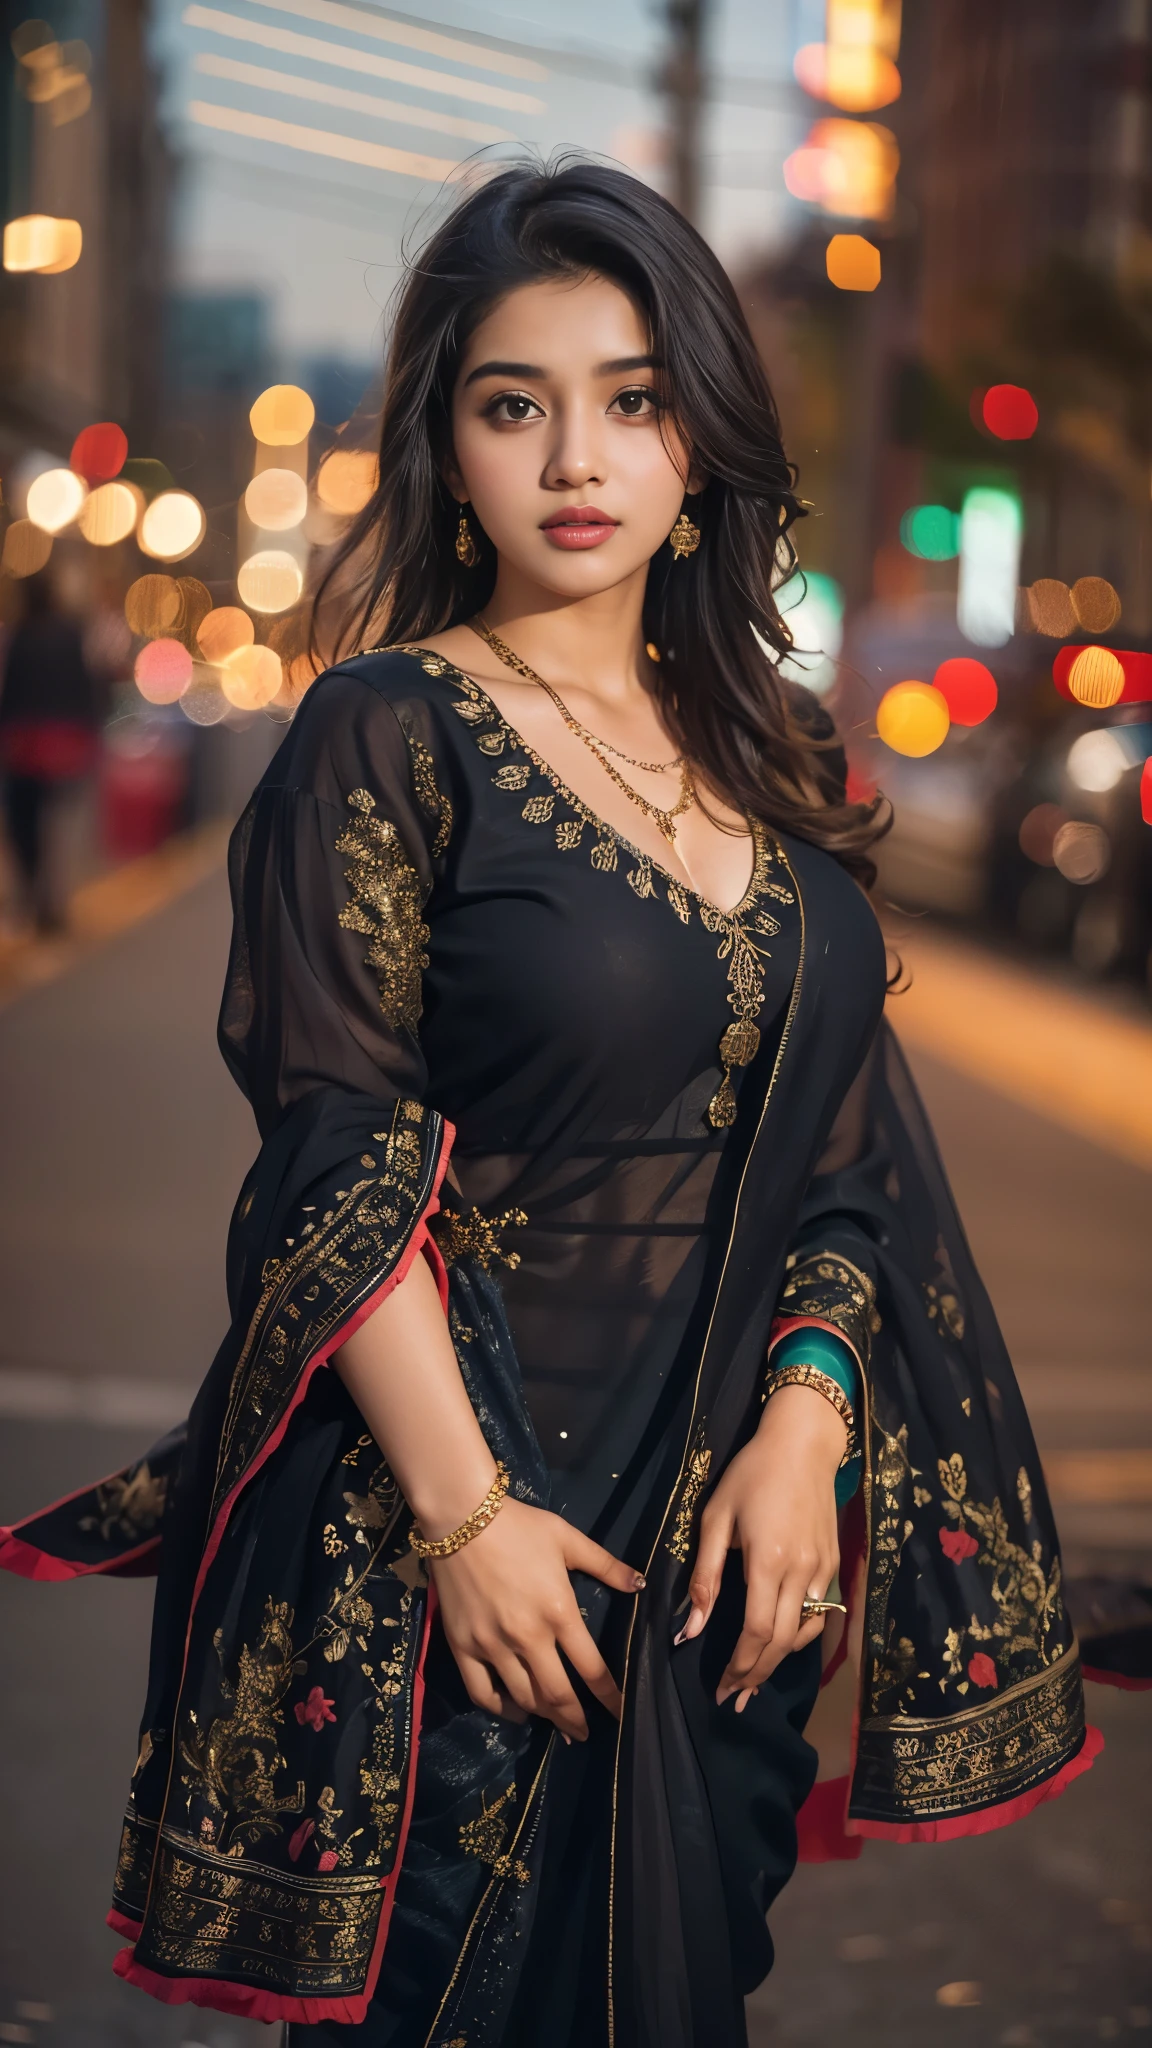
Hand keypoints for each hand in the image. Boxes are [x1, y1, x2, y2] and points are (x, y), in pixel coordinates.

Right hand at [430, 1497, 643, 1740]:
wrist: (462, 1516)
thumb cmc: (519, 1527)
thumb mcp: (568, 1539)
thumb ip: (606, 1565)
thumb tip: (641, 1584)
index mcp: (559, 1613)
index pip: (592, 1669)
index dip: (609, 1697)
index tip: (620, 1714)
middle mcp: (528, 1638)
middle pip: (558, 1695)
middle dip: (576, 1720)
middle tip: (585, 1733)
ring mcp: (492, 1646)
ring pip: (523, 1698)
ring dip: (543, 1717)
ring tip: (555, 1723)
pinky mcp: (463, 1647)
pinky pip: (482, 1692)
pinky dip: (500, 1709)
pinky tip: (514, 1710)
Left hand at [680, 1384, 844, 1708]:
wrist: (803, 1443)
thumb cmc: (751, 1474)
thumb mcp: (716, 1517)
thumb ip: (706, 1576)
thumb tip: (690, 1628)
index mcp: (768, 1562)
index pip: (756, 1632)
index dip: (739, 1666)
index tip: (720, 1689)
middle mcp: (801, 1572)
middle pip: (782, 1642)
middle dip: (756, 1674)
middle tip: (733, 1698)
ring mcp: (823, 1569)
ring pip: (806, 1632)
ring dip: (779, 1661)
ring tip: (754, 1680)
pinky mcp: (835, 1563)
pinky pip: (819, 1612)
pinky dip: (800, 1636)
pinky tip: (782, 1643)